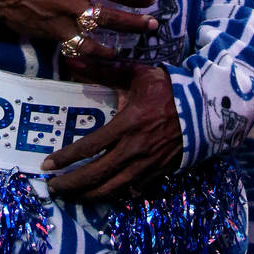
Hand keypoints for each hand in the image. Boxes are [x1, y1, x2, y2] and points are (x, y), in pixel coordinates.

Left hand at [42, 64, 182, 199]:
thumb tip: (73, 58)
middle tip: (52, 188)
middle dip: (71, 184)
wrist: (205, 107)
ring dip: (88, 194)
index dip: (66, 158)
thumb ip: (103, 69)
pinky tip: (102, 194)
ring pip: (112, 189)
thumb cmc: (167, 88)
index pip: (89, 147)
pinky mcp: (158, 173)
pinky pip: (132, 190)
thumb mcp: (135, 74)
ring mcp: (147, 165)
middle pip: (96, 175)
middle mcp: (134, 150)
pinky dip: (114, 195)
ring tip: (71, 195)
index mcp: (126, 125)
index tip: (47, 165)